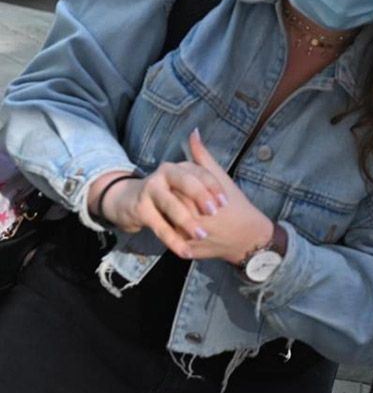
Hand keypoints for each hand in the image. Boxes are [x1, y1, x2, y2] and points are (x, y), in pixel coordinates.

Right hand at [94, 155, 230, 259]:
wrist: (128, 201)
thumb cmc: (168, 192)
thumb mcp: (185, 181)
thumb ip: (198, 165)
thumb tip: (198, 141)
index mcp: (180, 167)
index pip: (200, 172)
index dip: (213, 186)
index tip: (225, 202)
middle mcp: (164, 174)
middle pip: (185, 182)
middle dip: (200, 197)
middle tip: (214, 213)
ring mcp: (151, 190)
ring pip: (171, 204)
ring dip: (187, 221)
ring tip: (201, 235)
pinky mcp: (140, 208)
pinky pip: (159, 226)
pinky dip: (173, 240)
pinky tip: (185, 251)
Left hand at [179, 130, 274, 264]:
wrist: (249, 238)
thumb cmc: (237, 205)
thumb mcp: (222, 179)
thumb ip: (203, 157)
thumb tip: (193, 133)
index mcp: (198, 202)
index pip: (173, 188)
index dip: (176, 184)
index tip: (182, 184)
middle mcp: (192, 221)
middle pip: (168, 205)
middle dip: (172, 200)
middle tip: (182, 198)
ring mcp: (187, 239)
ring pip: (166, 223)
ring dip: (169, 216)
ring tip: (180, 210)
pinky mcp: (187, 251)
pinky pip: (171, 240)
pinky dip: (173, 232)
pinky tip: (180, 225)